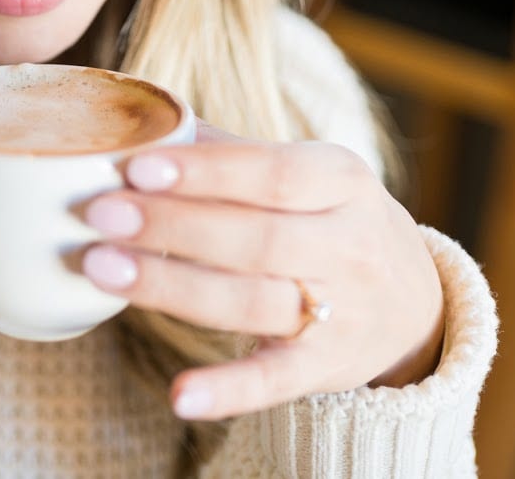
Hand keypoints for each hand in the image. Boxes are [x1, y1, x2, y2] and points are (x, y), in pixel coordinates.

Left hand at [79, 134, 444, 419]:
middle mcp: (349, 243)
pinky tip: (179, 395)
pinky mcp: (327, 368)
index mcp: (341, 178)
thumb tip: (143, 120)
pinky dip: (228, 390)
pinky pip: (276, 381)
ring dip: (172, 288)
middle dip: (171, 225)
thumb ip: (230, 152)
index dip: (204, 172)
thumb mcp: (308, 173)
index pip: (271, 171)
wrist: (416, 304)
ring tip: (101, 269)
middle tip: (99, 214)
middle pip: (254, 237)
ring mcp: (343, 310)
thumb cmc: (331, 220)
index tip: (136, 167)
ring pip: (252, 300)